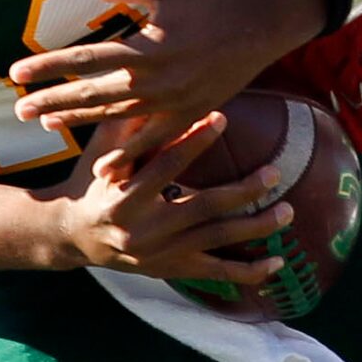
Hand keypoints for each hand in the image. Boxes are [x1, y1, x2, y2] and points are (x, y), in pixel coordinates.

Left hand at [8, 0, 326, 139]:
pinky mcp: (190, 116)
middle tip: (19, 110)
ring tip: (45, 124)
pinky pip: (153, 141)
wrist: (261, 26)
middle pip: (93, 96)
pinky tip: (103, 170)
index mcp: (147, 49)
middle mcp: (157, 82)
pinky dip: (128, 156)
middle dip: (53, 102)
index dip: (49, 67)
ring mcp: (174, 104)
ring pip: (117, 119)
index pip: (86, 60)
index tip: (16, 73)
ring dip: (80, 123)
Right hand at [38, 111, 289, 286]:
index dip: (194, 142)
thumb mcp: (101, 151)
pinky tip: (278, 264)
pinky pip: (216, 274)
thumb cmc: (91, 181)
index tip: (222, 117)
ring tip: (288, 211)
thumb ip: (128, 124)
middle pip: (202, 208)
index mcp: (123, 197)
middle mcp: (143, 230)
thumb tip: (155, 86)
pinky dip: (248, 273)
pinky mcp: (172, 270)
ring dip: (256, 228)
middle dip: (242, 191)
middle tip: (276, 173)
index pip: (164, 167)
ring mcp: (161, 254)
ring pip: (216, 241)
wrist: (72, 236)